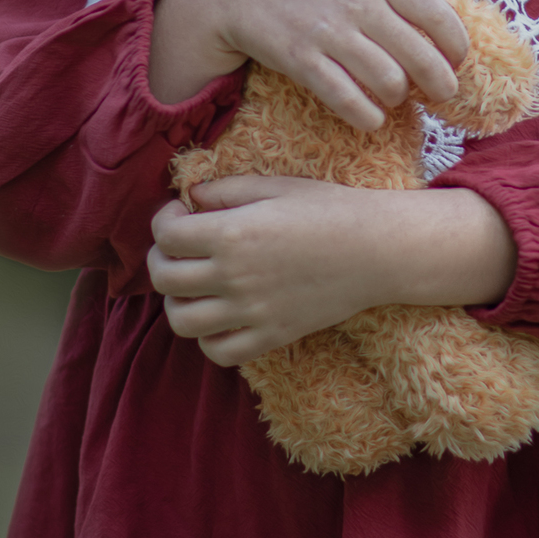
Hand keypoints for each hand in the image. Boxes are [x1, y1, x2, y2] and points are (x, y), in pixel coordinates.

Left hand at [147, 174, 517, 365]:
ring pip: (182, 321)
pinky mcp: (270, 336)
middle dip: (161, 257)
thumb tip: (191, 197)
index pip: (166, 235)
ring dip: (176, 300)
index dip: (163, 220)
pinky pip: (218, 352)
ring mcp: (250, 312)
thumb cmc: (329, 208)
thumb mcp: (275, 186)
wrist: (377, 250)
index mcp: (232, 233)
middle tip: (178, 246)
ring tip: (193, 283)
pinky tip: (219, 313)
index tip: (179, 212)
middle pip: (165, 278)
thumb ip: (227, 190)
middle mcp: (234, 277)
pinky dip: (207, 337)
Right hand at [148, 0, 469, 126]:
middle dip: (440, 83)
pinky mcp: (302, 60)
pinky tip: (372, 117)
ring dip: (400, 97)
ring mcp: (329, 33)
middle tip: (442, 93)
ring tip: (397, 95)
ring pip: (389, 82)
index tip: (457, 59)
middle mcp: (358, 2)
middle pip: (420, 57)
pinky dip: (368, 116)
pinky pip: (348, 99)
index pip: (438, 15)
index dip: (456, 45)